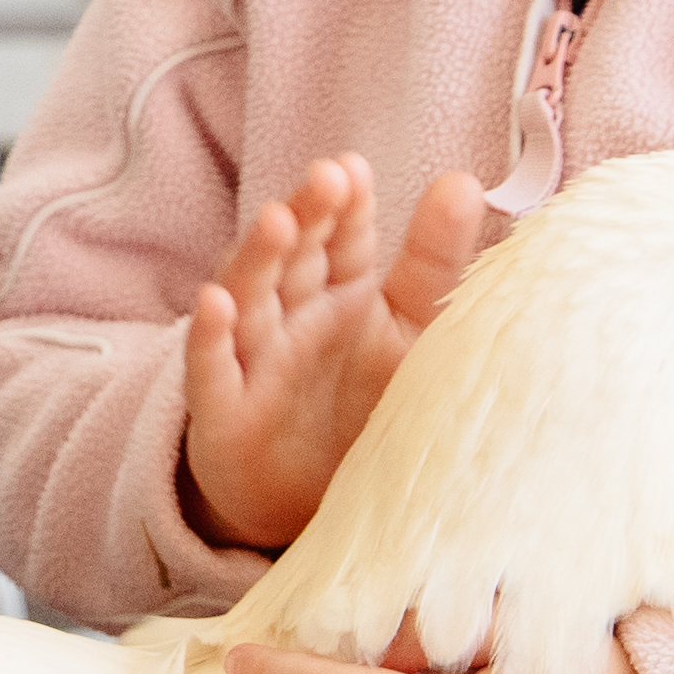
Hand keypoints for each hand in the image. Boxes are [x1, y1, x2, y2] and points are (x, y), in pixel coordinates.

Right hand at [179, 155, 485, 552]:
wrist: (301, 503)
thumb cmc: (360, 406)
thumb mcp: (409, 334)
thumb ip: (433, 263)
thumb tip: (465, 180)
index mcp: (339, 293)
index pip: (342, 238)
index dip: (346, 205)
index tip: (354, 169)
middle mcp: (291, 315)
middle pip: (295, 255)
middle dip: (308, 214)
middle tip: (329, 178)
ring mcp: (252, 358)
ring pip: (250, 297)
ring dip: (258, 256)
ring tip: (277, 220)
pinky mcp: (223, 411)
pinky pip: (211, 369)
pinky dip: (208, 336)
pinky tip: (214, 304)